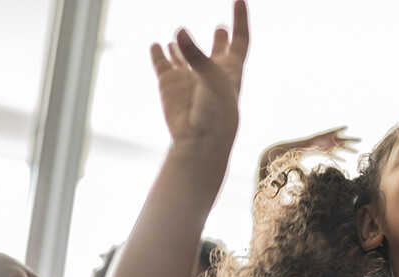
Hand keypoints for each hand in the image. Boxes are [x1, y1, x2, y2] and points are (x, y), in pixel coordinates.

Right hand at [150, 1, 249, 146]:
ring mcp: (189, 79)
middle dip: (219, 39)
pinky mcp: (169, 86)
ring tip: (178, 35)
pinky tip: (158, 46)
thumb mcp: (212, 79)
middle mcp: (210, 73)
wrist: (199, 141)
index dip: (240, 20)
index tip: (239, 0)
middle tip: (221, 28)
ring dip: (182, 47)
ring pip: (185, 57)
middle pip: (217, 51)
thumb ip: (195, 56)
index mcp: (230, 70)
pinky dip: (159, 54)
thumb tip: (175, 34)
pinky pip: (162, 65)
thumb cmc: (216, 113)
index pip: (239, 40)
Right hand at [258, 126, 359, 180]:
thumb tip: (305, 185)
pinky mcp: (318, 136)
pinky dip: (337, 129)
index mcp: (320, 152)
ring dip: (348, 140)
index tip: (347, 162)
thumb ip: (305, 175)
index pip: (332, 155)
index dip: (340, 158)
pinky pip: (329, 132)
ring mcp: (321, 140)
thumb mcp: (301, 169)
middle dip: (349, 147)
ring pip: (337, 140)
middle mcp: (322, 145)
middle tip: (359, 148)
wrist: (287, 150)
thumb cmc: (293, 159)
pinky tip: (346, 127)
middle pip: (338, 147)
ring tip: (359, 140)